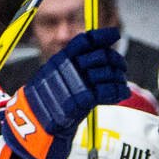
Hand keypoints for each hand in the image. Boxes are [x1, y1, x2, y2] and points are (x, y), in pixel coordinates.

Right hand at [2, 27, 129, 158]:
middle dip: (116, 60)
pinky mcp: (83, 100)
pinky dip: (119, 91)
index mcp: (60, 58)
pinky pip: (108, 91)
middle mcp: (68, 67)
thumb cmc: (47, 101)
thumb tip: (99, 54)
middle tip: (122, 67)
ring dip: (119, 78)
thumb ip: (72, 65)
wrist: (35, 123)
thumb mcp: (53, 75)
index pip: (85, 41)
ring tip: (122, 84)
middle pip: (101, 56)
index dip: (102, 36)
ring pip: (108, 73)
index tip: (115, 35)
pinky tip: (123, 93)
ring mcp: (75, 83)